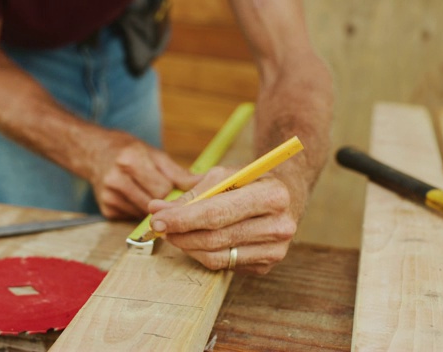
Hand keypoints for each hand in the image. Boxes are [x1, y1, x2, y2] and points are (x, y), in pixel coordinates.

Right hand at [89, 130, 199, 219]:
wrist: (92, 152)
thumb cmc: (127, 151)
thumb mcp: (153, 153)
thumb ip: (178, 172)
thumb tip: (204, 183)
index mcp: (131, 160)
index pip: (163, 188)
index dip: (175, 192)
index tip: (181, 192)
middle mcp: (116, 179)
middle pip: (154, 203)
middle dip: (165, 202)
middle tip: (169, 195)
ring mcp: (109, 197)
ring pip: (144, 214)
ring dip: (153, 208)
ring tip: (149, 193)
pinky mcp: (106, 210)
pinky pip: (133, 218)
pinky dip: (139, 211)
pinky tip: (135, 198)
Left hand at [148, 166, 297, 274]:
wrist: (286, 196)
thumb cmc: (250, 182)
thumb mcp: (224, 176)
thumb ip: (191, 195)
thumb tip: (155, 209)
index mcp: (272, 196)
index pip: (217, 213)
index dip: (183, 219)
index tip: (157, 219)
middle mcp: (279, 226)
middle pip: (215, 238)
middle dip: (180, 234)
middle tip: (159, 227)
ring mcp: (275, 251)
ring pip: (216, 256)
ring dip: (188, 246)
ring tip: (174, 233)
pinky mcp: (266, 266)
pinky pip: (224, 265)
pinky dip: (203, 253)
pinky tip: (197, 240)